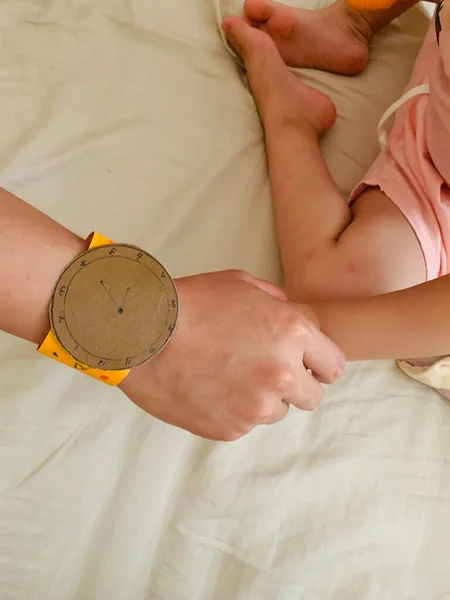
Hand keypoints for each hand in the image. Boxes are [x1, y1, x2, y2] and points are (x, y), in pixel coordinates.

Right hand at [119, 271, 344, 440]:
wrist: (141, 334)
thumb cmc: (189, 303)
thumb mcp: (241, 284)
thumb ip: (279, 303)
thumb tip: (295, 318)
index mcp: (292, 334)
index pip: (333, 366)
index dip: (318, 365)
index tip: (306, 366)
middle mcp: (282, 374)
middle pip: (311, 397)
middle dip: (294, 385)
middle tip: (263, 371)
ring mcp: (256, 406)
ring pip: (276, 412)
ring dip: (261, 398)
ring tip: (226, 376)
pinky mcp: (230, 429)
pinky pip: (244, 423)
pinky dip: (232, 410)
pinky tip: (209, 388)